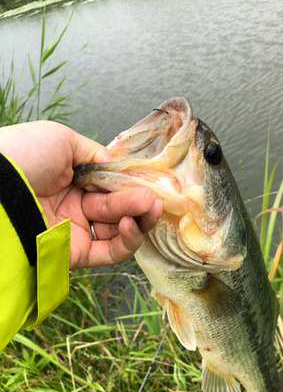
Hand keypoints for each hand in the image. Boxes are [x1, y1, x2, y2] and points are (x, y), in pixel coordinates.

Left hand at [0, 121, 161, 269]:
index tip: (148, 182)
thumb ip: (94, 152)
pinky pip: (111, 252)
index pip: (110, 186)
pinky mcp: (74, 253)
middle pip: (118, 208)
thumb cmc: (21, 156)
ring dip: (139, 220)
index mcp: (70, 180)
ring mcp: (75, 231)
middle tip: (152, 197)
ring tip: (148, 207)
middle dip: (139, 202)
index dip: (131, 185)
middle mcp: (74, 206)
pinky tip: (129, 224)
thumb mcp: (60, 139)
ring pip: (119, 231)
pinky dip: (127, 240)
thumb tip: (115, 166)